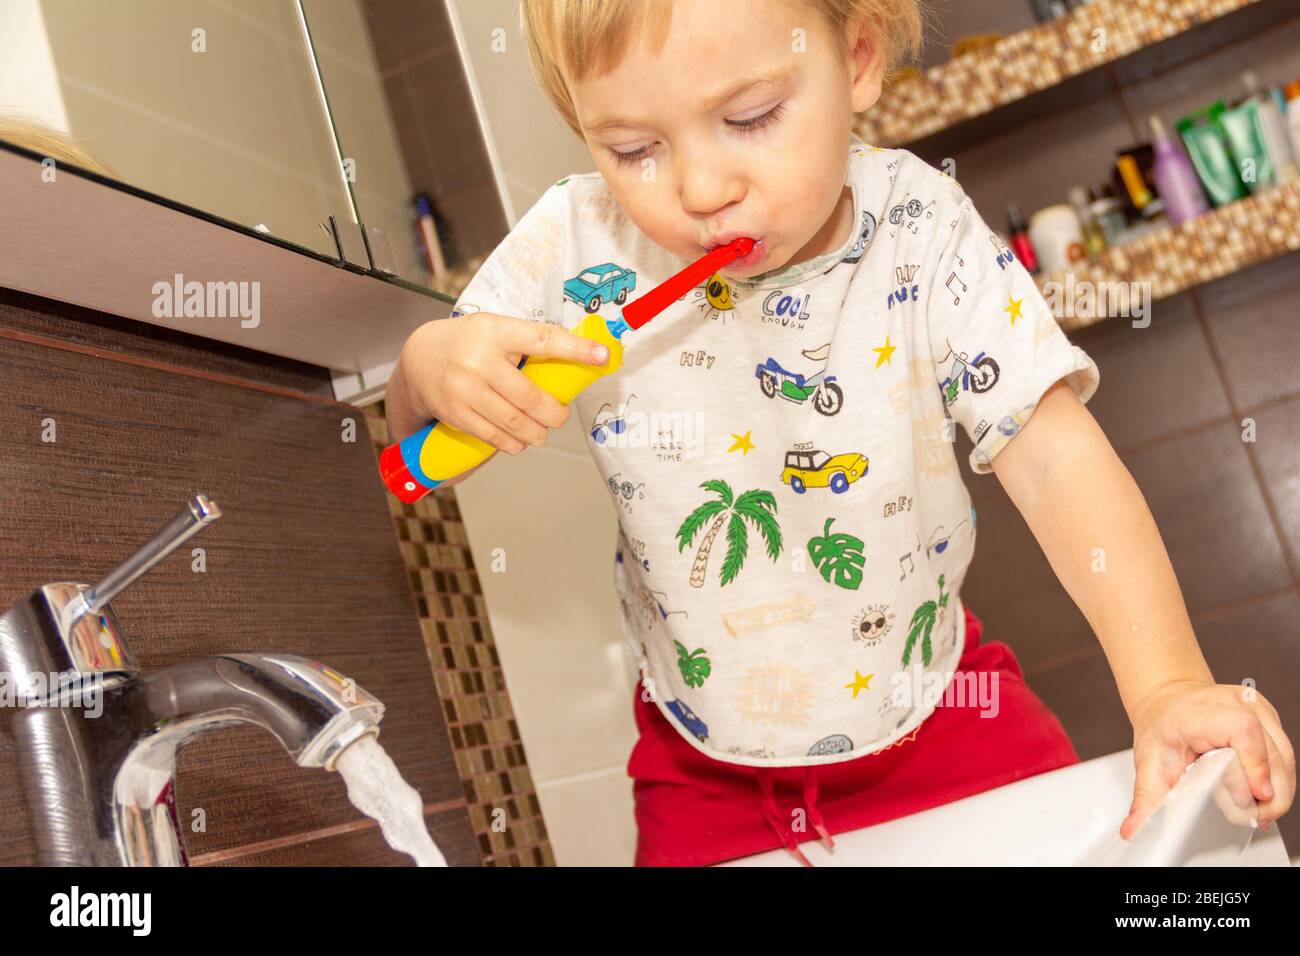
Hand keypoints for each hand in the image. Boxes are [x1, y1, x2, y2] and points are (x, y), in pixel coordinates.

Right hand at [392, 312, 609, 453]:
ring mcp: (466, 390)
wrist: (419, 359)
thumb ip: (532, 340)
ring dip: (537, 433)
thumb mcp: (497, 329)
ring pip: (515, 422)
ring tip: (542, 431)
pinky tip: (521, 441)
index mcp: (496, 332)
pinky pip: (494, 437)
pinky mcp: (457, 414)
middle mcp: (480, 361)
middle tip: (560, 416)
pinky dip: (514, 444)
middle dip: (554, 414)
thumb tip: (583, 353)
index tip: (602, 356)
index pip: (542, 340)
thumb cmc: (470, 343)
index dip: (576, 350)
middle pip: (531, 398)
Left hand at [1122, 679, 1294, 838]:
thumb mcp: (1148, 762)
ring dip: (1278, 788)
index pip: (1241, 730)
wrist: (1168, 705)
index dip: (1253, 765)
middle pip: (1271, 748)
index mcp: (1199, 711)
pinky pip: (1285, 753)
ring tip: (1259, 811)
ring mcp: (1255, 707)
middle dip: (1268, 790)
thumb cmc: (1162, 729)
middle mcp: (1232, 702)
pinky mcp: (1269, 718)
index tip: (1252, 797)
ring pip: (1284, 753)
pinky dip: (1279, 778)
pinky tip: (1263, 795)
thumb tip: (1134, 829)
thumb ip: (1147, 798)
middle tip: (1254, 816)